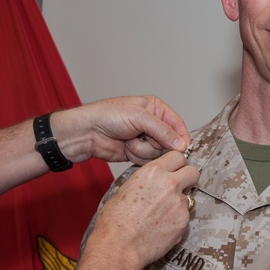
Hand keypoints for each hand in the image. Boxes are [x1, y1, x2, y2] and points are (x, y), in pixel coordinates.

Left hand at [51, 96, 190, 164]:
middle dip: (155, 143)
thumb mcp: (139, 117)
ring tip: (129, 141)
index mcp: (155, 108)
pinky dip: (137, 156)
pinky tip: (126, 148)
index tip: (183, 148)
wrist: (86, 133)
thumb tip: (181, 144)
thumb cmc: (107, 116)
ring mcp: (144, 139)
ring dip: (143, 150)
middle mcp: (152, 124)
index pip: (178, 124)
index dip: (181, 138)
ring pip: (158, 153)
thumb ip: (163, 130)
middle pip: (169, 142)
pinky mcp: (137, 152)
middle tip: (142, 137)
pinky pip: (147, 160)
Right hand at [88, 151, 199, 269]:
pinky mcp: (184, 222)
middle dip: (188, 179)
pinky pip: (185, 216)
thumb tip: (154, 180)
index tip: (175, 170)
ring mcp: (179, 203)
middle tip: (179, 188)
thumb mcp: (126, 189)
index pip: (178, 156)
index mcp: (153, 172)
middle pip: (193, 172)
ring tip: (160, 215)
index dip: (177, 164)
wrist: (119, 247)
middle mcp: (170, 184)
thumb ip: (147, 181)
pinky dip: (177, 220)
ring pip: (189, 198)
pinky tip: (161, 227)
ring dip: (179, 203)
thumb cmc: (115, 221)